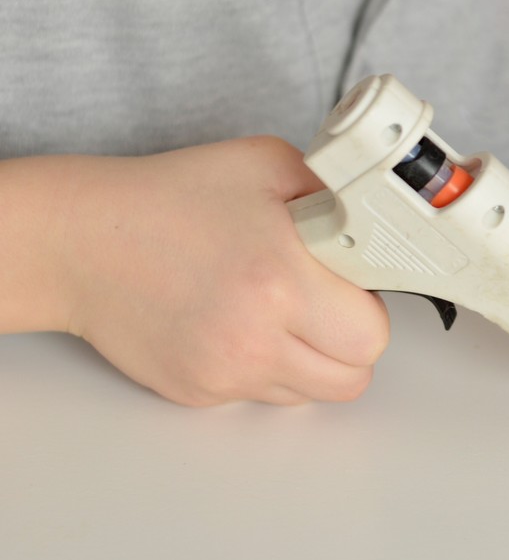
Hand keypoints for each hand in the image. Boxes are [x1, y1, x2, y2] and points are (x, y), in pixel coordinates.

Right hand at [49, 137, 389, 404]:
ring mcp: (224, 373)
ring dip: (313, 358)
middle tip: (328, 303)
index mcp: (280, 279)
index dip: (371, 304)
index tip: (355, 284)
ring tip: (283, 312)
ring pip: (312, 393)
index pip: (372, 333)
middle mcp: (254, 337)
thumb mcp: (267, 164)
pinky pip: (263, 394)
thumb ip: (333, 192)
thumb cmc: (170, 198)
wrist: (82, 241)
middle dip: (351, 339)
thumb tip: (376, 218)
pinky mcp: (197, 392)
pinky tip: (242, 324)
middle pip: (353, 377)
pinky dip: (266, 367)